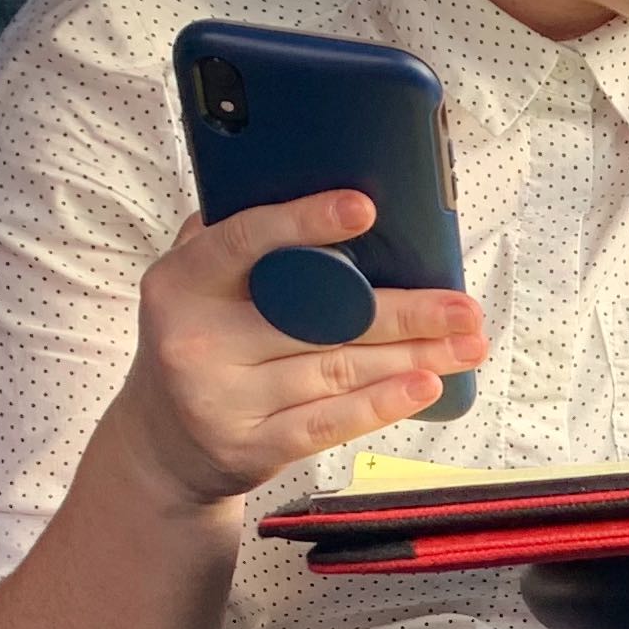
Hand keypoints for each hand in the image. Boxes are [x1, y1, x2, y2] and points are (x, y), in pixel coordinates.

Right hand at [103, 191, 487, 509]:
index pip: (245, 242)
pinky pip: (328, 422)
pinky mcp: (249, 446)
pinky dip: (383, 403)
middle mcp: (196, 339)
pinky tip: (426, 385)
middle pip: (318, 318)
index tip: (365, 209)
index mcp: (183, 282)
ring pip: (337, 369)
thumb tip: (312, 182)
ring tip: (467, 344)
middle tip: (464, 306)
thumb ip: (235, 236)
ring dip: (414, 356)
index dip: (304, 222)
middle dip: (404, 312)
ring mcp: (221, 398)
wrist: (161, 446)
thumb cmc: (201, 342)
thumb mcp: (196, 284)